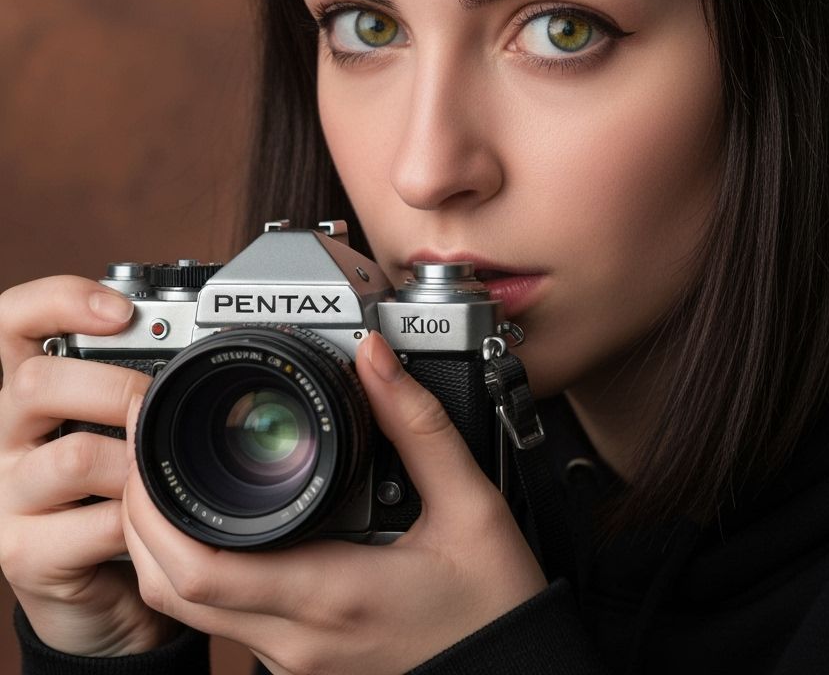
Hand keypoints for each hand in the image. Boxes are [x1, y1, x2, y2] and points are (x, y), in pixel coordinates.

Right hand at [0, 276, 181, 655]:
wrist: (100, 589)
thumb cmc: (115, 490)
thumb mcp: (121, 426)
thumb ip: (136, 379)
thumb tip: (204, 335)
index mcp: (27, 391)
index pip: (11, 321)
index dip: (58, 301)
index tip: (122, 311)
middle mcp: (3, 435)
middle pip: (35, 382)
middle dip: (115, 387)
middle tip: (156, 405)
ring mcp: (6, 495)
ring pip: (73, 456)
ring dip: (136, 462)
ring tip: (158, 471)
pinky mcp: (24, 552)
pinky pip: (94, 523)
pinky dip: (139, 520)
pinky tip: (150, 520)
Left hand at [122, 331, 547, 674]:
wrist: (516, 673)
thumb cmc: (494, 604)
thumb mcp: (471, 505)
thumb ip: (420, 427)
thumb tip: (375, 359)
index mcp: (332, 593)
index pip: (199, 567)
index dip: (150, 509)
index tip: (147, 446)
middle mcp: (297, 637)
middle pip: (170, 590)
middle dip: (138, 520)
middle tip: (146, 453)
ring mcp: (293, 659)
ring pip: (188, 610)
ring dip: (161, 547)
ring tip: (169, 480)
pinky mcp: (301, 663)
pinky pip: (222, 619)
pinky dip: (196, 570)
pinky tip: (220, 526)